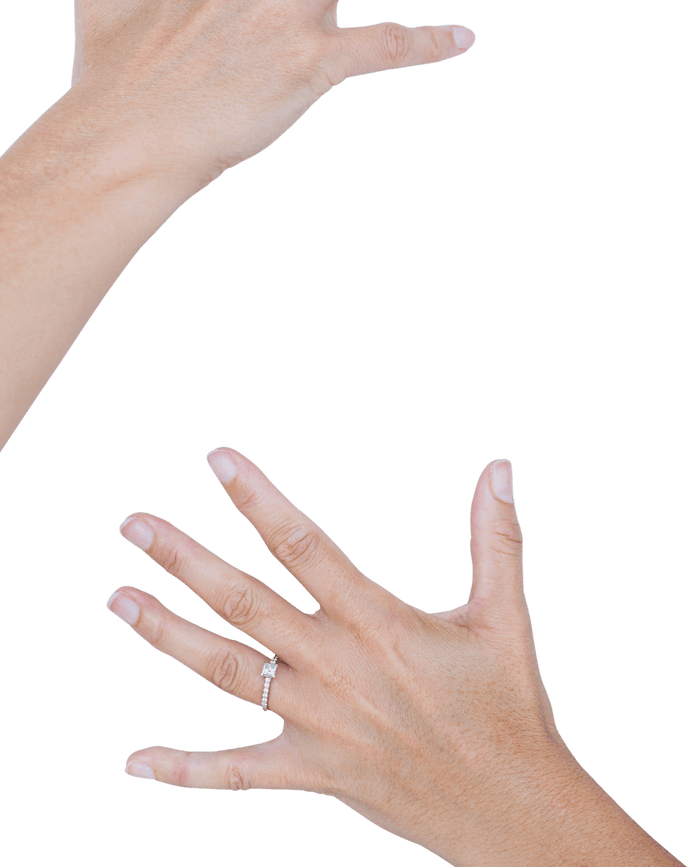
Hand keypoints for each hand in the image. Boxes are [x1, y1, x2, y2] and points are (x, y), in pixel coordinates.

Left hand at [106, 450, 674, 865]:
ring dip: (168, 634)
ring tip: (119, 598)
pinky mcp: (314, 773)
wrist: (513, 811)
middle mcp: (339, 669)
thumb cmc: (510, 705)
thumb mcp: (506, 616)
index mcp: (380, 623)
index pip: (305, 546)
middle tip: (133, 525)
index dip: (258, 500)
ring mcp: (320, 725)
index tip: (217, 460)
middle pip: (246, 603)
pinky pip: (238, 774)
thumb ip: (496, 537)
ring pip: (227, 673)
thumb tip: (501, 466)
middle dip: (185, 561)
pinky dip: (185, 769)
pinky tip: (135, 760)